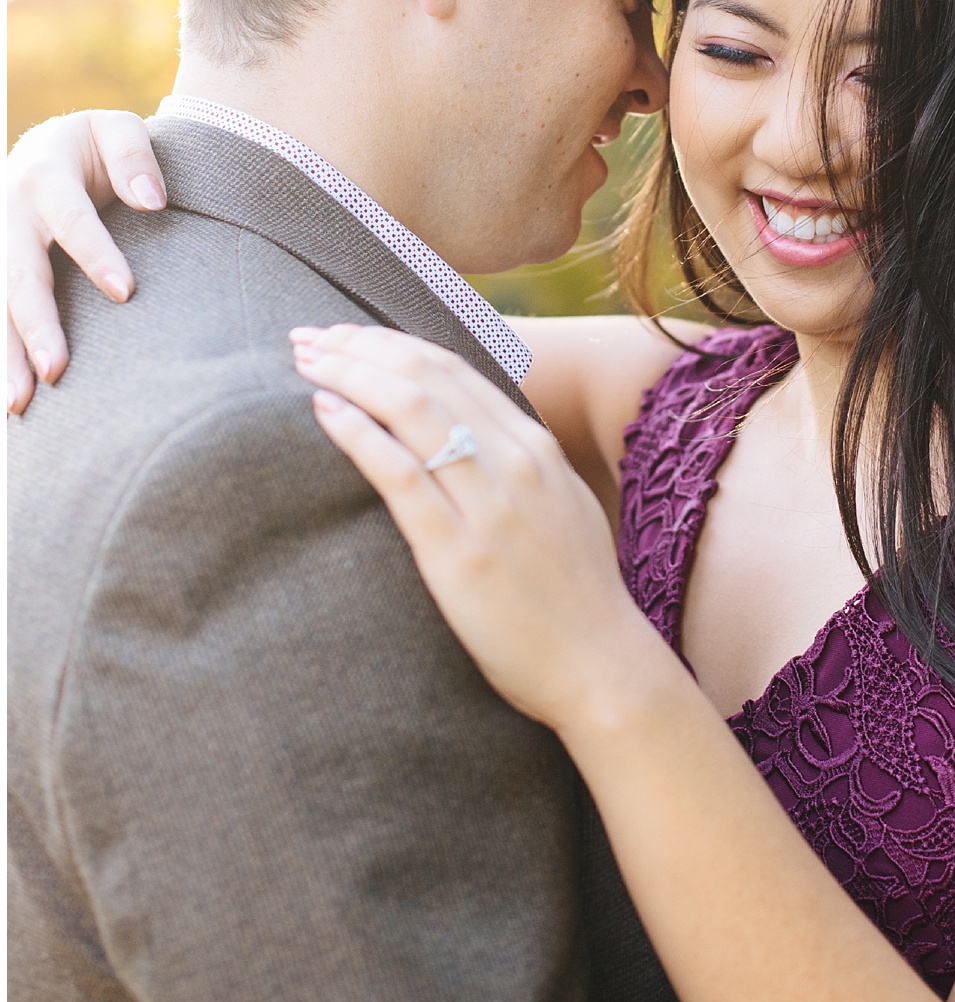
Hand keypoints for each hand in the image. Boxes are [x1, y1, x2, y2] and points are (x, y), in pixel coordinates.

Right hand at [8, 110, 164, 413]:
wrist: (51, 150)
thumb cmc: (97, 146)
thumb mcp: (116, 129)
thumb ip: (135, 156)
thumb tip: (153, 202)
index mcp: (43, 173)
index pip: (70, 220)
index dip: (95, 255)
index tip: (126, 293)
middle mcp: (9, 213)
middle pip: (21, 274)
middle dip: (36, 324)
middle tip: (57, 370)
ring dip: (7, 355)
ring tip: (19, 406)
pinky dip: (2, 354)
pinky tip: (11, 399)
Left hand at [291, 323, 671, 730]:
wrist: (602, 666)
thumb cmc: (575, 597)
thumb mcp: (560, 507)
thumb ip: (518, 466)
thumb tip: (469, 436)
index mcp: (536, 448)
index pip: (454, 368)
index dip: (392, 343)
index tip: (347, 335)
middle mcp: (515, 463)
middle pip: (426, 377)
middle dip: (360, 347)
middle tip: (309, 336)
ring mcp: (489, 505)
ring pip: (410, 410)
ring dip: (349, 376)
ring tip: (305, 362)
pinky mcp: (459, 552)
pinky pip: (400, 475)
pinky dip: (358, 433)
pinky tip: (323, 411)